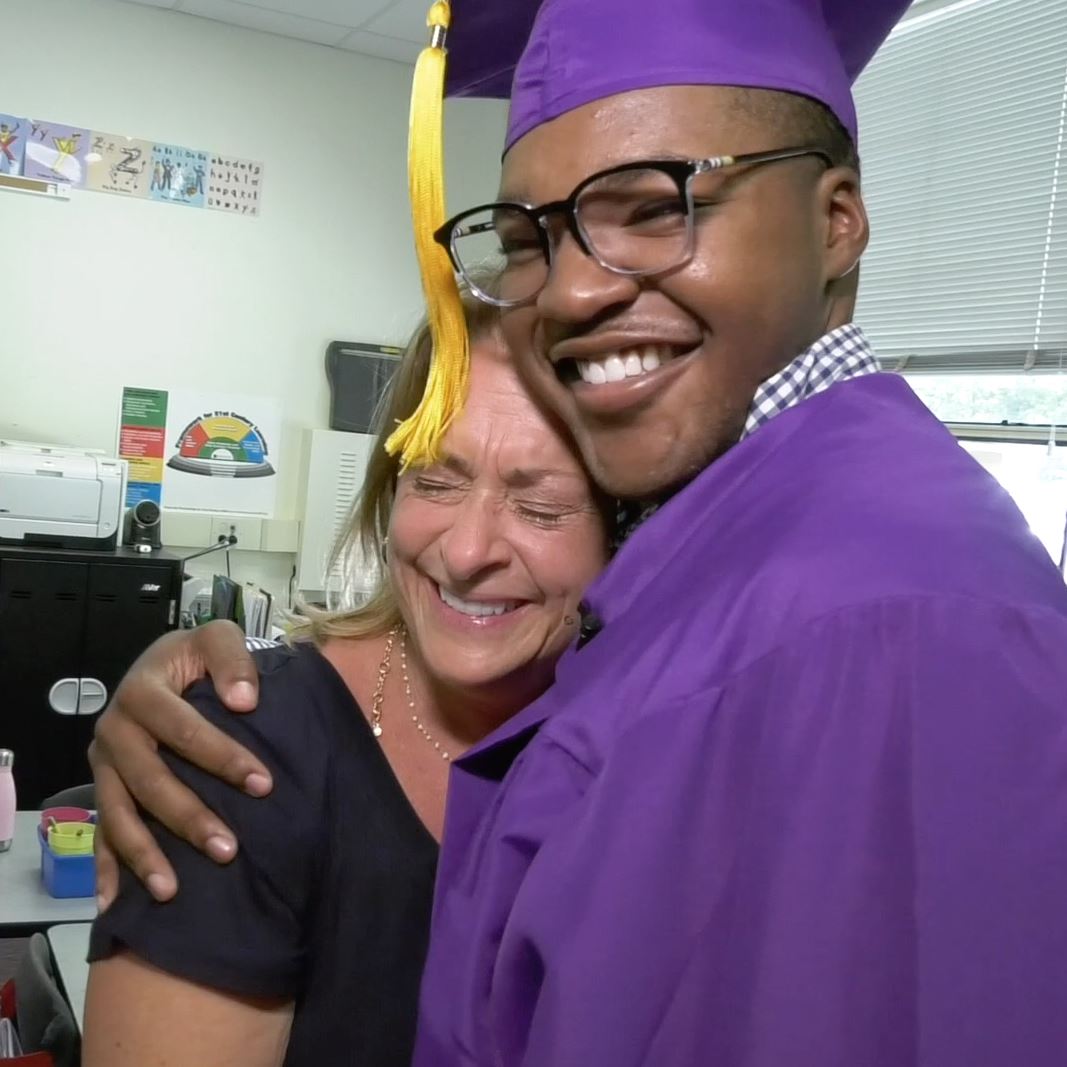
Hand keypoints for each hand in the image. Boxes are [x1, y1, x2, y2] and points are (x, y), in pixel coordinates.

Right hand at [91, 621, 272, 907]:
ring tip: (174, 890)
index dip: (223, 757)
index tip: (264, 784)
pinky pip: (100, 833)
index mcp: (141, 692)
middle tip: (229, 849)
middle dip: (189, 817)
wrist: (166, 666)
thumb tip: (245, 700)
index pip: (183, 729)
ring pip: (120, 815)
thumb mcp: (216, 638)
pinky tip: (115, 903)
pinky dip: (106, 869)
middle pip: (149, 781)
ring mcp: (104, 765)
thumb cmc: (198, 658)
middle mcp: (114, 730)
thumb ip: (232, 659)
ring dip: (145, 855)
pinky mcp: (103, 789)